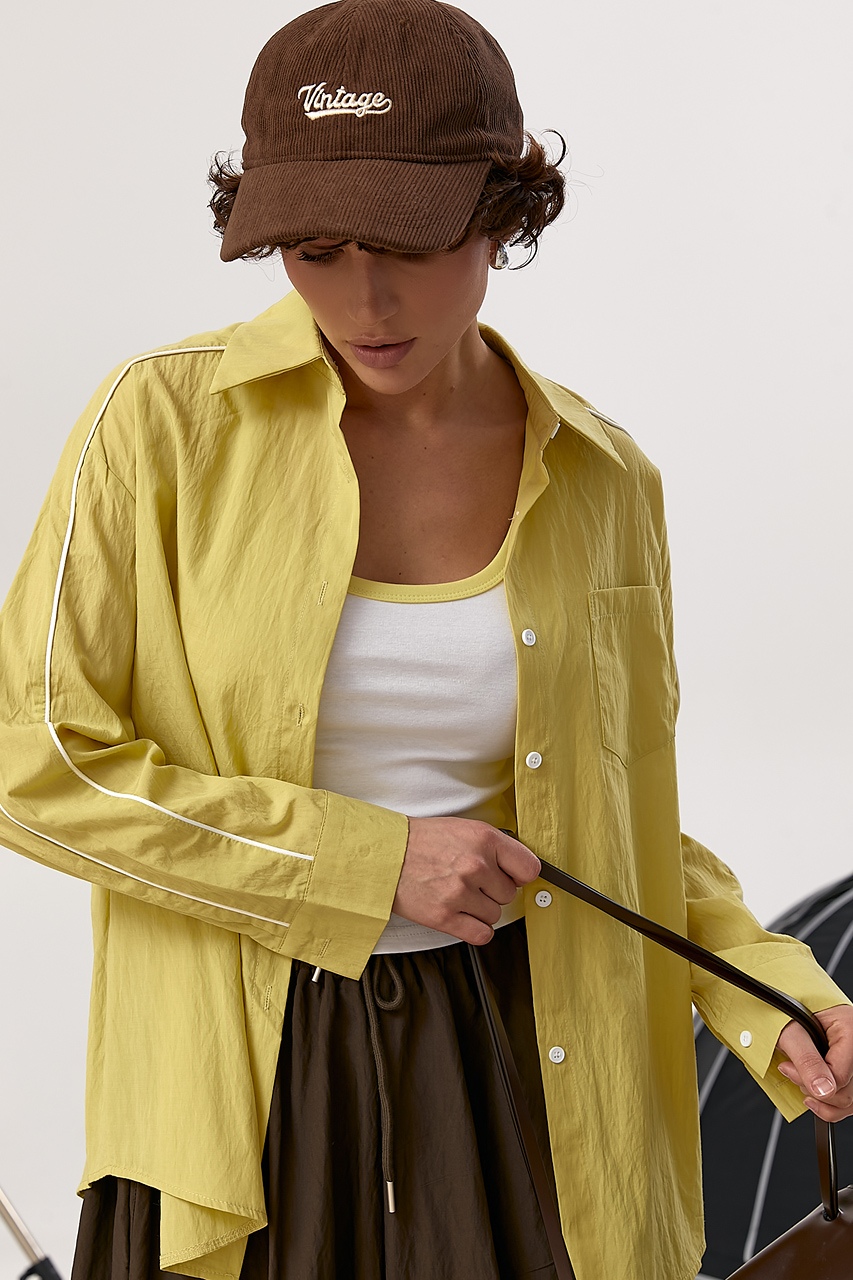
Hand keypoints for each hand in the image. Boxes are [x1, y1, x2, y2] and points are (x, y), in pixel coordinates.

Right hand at [393, 818, 540, 945]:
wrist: (384, 855)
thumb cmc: (420, 842)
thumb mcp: (464, 829)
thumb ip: (495, 848)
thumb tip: (519, 870)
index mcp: (484, 839)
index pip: (529, 868)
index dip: (519, 874)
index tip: (511, 876)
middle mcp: (475, 865)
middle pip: (509, 894)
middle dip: (492, 890)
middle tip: (469, 881)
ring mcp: (460, 892)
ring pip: (495, 915)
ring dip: (480, 909)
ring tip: (457, 893)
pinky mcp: (445, 917)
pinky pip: (481, 934)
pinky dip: (475, 929)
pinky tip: (462, 915)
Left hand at [776, 1005, 852, 1120]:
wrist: (782, 1007)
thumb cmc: (788, 1011)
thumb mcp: (792, 1032)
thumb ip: (807, 1060)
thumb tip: (823, 1090)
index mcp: (850, 1031)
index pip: (839, 1075)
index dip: (810, 1079)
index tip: (787, 1068)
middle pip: (846, 1092)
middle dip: (814, 1089)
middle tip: (791, 1070)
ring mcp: (851, 1062)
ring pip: (847, 1100)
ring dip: (820, 1099)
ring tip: (800, 1079)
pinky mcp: (846, 1072)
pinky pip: (845, 1101)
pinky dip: (827, 1105)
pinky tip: (812, 1095)